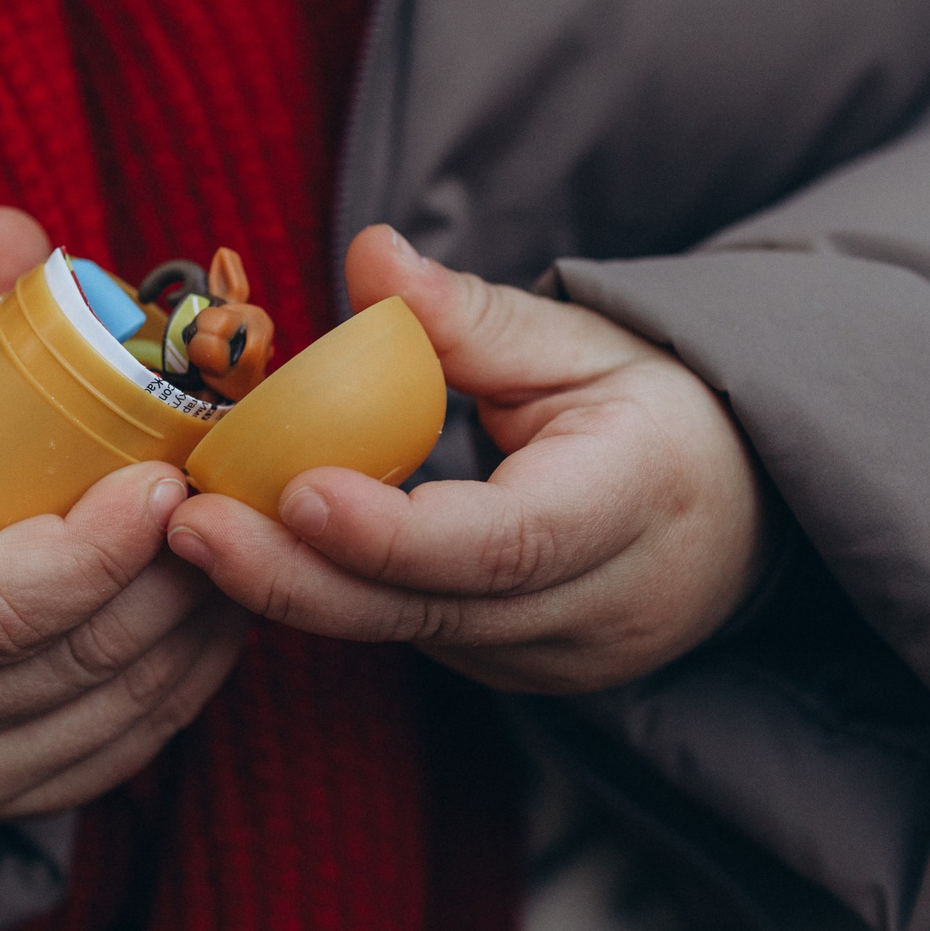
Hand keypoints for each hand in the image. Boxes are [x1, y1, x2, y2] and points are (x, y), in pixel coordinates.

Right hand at [0, 208, 247, 819]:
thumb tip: (15, 223)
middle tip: (241, 491)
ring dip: (203, 620)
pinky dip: (196, 674)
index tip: (167, 477)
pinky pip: (138, 743)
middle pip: (79, 650)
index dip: (97, 548)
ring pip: (124, 703)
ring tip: (248, 536)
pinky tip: (227, 604)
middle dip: (177, 570)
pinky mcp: (20, 808)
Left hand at [164, 226, 766, 693]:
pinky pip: (409, 638)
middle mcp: (596, 605)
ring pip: (406, 636)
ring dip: (295, 587)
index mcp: (633, 505)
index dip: (394, 530)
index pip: (505, 542)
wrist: (738, 515)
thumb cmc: (652, 408)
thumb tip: (370, 254)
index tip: (297, 489)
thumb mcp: (585, 339)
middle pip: (431, 611)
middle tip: (191, 525)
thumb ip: (471, 313)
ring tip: (193, 528)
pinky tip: (254, 549)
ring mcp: (554, 658)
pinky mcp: (511, 675)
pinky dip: (332, 595)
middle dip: (298, 575)